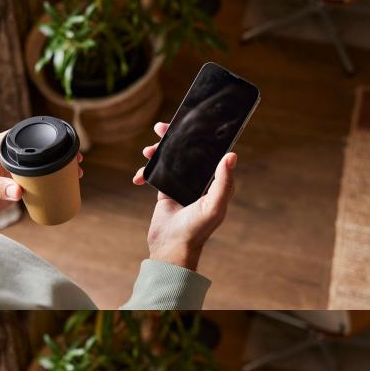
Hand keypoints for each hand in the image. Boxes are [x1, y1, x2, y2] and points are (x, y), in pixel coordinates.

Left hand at [0, 132, 83, 221]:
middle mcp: (10, 155)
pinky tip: (64, 187)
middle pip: (40, 150)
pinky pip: (39, 181)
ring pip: (42, 165)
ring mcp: (15, 169)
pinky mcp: (17, 184)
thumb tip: (19, 191)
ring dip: (59, 169)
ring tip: (78, 174)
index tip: (65, 147)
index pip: (28, 135)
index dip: (48, 138)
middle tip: (78, 163)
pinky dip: (52, 183)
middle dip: (61, 155)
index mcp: (0, 146)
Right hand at [133, 123, 236, 270]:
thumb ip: (224, 182)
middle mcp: (199, 180)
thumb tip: (231, 155)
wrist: (172, 248)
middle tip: (160, 129)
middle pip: (186, 150)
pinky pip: (155, 174)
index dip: (199, 134)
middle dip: (172, 138)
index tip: (186, 122)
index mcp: (214, 180)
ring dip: (157, 152)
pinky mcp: (165, 191)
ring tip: (147, 151)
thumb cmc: (197, 229)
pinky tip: (138, 177)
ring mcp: (181, 184)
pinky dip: (145, 172)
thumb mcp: (214, 205)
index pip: (208, 150)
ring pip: (169, 159)